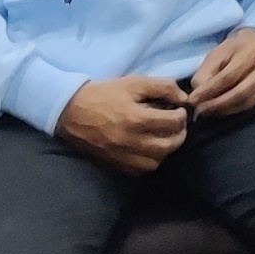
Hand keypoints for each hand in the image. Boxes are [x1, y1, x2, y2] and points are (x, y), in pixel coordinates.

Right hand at [58, 75, 188, 172]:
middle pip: (168, 146)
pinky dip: (150, 161)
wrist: (71, 111)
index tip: (180, 109)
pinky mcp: (114, 164)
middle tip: (177, 124)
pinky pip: (140, 171)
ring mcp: (121, 156)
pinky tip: (150, 149)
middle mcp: (130, 142)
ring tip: (165, 137)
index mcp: (136, 119)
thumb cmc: (104, 94)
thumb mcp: (135, 82)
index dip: (182, 115)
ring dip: (166, 150)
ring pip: (156, 162)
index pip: (173, 123)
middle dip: (179, 134)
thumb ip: (163, 87)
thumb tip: (183, 99)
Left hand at [185, 25, 254, 118]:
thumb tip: (197, 95)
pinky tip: (221, 110)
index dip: (208, 91)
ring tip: (208, 111)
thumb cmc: (235, 48)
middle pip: (239, 92)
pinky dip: (233, 110)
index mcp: (250, 52)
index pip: (228, 77)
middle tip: (200, 110)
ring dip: (224, 110)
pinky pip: (251, 104)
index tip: (193, 100)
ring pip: (246, 101)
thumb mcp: (217, 53)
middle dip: (216, 104)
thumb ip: (205, 73)